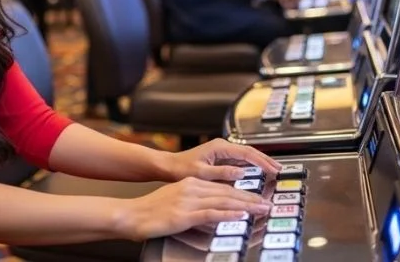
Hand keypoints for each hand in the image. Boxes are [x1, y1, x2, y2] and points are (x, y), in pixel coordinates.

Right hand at [118, 176, 271, 240]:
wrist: (132, 214)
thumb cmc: (151, 210)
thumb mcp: (176, 199)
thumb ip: (194, 201)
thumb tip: (211, 208)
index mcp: (190, 184)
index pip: (223, 186)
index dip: (243, 192)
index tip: (258, 198)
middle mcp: (191, 188)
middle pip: (227, 192)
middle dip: (250, 198)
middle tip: (268, 203)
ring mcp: (188, 201)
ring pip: (223, 200)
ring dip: (246, 205)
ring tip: (262, 209)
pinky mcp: (184, 214)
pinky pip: (210, 213)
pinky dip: (227, 213)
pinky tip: (240, 215)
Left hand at [166, 138, 281, 181]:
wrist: (169, 166)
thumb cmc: (182, 169)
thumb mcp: (202, 173)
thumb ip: (222, 173)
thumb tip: (242, 173)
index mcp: (219, 147)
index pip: (246, 153)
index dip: (262, 162)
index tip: (273, 170)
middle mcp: (222, 146)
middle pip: (249, 151)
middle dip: (265, 160)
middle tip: (279, 169)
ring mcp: (221, 151)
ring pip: (246, 155)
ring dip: (259, 161)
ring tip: (273, 169)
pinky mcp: (220, 157)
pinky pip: (240, 159)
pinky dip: (251, 165)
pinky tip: (257, 171)